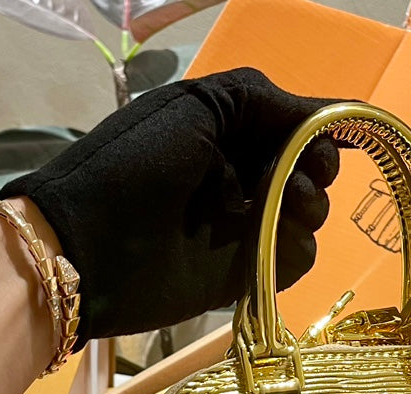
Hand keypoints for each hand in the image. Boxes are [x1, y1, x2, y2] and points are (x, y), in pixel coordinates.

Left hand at [0, 68, 341, 343]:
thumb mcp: (194, 108)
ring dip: (309, 207)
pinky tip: (279, 242)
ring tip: (286, 207)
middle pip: (306, 170)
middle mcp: (234, 177)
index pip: (290, 127)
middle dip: (316, 169)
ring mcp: (238, 229)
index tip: (324, 141)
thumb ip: (261, 102)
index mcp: (222, 131)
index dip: (316, 131)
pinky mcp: (239, 275)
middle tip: (301, 179)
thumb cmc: (134, 165)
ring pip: (306, 216)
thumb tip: (324, 112)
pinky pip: (292, 260)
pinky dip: (296, 249)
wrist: (85, 246)